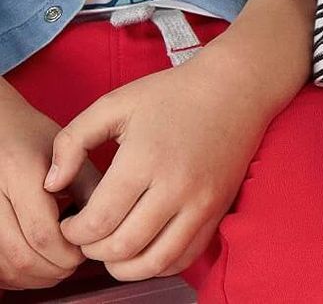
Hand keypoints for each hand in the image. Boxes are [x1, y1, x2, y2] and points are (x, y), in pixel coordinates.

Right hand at [0, 80, 92, 288]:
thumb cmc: (32, 139)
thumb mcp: (68, 152)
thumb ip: (89, 185)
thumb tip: (107, 226)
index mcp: (20, 170)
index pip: (43, 232)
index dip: (67, 252)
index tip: (85, 251)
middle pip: (22, 254)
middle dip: (53, 269)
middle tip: (73, 265)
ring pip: (3, 264)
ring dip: (33, 277)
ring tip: (56, 268)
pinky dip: (12, 275)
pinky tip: (33, 267)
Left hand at [46, 40, 283, 281]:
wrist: (237, 88)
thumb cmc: (171, 94)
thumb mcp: (113, 104)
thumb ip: (71, 142)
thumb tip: (52, 185)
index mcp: (144, 159)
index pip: (97, 222)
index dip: (72, 232)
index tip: (69, 222)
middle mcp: (176, 187)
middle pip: (121, 247)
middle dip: (92, 250)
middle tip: (86, 235)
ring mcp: (202, 202)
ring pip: (154, 262)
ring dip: (123, 266)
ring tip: (111, 248)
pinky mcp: (218, 210)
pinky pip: (184, 257)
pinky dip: (157, 264)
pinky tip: (142, 248)